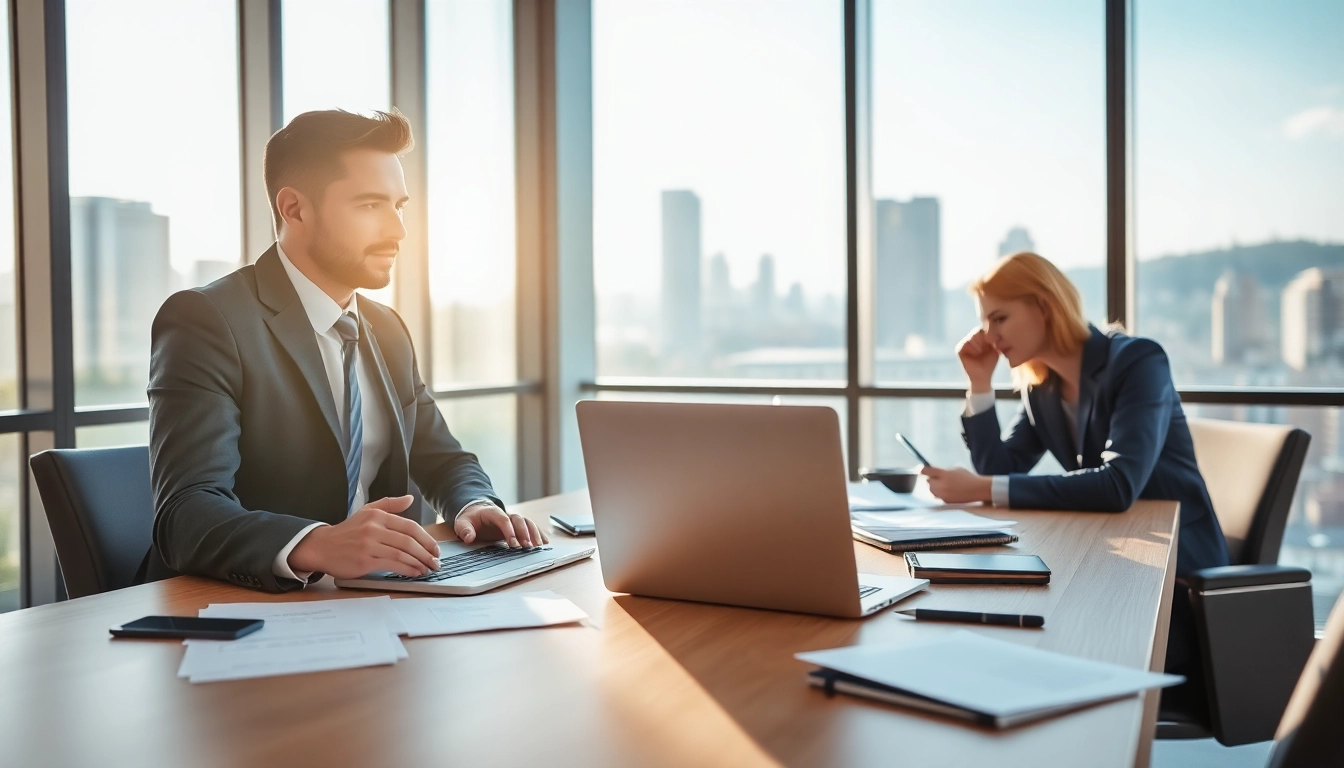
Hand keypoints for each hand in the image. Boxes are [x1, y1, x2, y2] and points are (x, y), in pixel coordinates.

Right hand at [288, 495, 441, 578]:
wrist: (321, 547)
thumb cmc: (347, 531)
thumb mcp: (366, 511)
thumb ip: (389, 504)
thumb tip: (410, 498)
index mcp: (377, 516)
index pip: (409, 526)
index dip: (426, 538)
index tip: (435, 548)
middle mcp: (373, 528)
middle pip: (408, 541)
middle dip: (427, 552)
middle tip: (436, 561)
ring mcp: (369, 545)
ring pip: (402, 554)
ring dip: (419, 562)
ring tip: (427, 568)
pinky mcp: (364, 561)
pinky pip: (392, 565)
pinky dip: (407, 569)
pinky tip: (415, 572)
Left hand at [454, 503, 548, 548]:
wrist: (475, 512)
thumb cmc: (469, 519)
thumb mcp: (462, 523)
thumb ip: (464, 529)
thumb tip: (469, 537)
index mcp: (493, 512)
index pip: (504, 520)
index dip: (510, 532)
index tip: (514, 545)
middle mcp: (506, 514)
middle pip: (519, 520)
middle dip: (525, 533)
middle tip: (528, 547)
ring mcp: (512, 520)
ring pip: (527, 522)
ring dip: (534, 533)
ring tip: (539, 546)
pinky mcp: (517, 526)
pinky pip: (530, 527)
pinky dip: (538, 533)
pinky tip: (545, 542)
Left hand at [921, 466, 992, 503]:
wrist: (978, 489)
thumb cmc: (968, 477)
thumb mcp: (955, 469)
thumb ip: (943, 471)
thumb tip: (934, 473)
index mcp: (944, 474)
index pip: (927, 471)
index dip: (924, 470)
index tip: (923, 470)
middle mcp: (942, 484)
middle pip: (928, 482)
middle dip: (932, 480)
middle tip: (938, 479)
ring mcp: (943, 494)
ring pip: (932, 490)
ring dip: (935, 487)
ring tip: (944, 485)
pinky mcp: (946, 501)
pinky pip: (938, 496)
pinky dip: (940, 494)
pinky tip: (948, 491)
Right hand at [956, 328, 999, 390]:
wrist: (983, 376)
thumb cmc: (989, 363)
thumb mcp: (994, 349)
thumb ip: (994, 339)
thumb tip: (995, 329)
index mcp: (978, 337)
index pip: (982, 329)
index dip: (989, 333)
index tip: (994, 341)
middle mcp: (970, 339)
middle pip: (976, 331)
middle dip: (984, 339)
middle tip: (989, 348)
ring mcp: (964, 344)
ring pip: (972, 337)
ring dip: (979, 345)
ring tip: (982, 353)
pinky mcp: (959, 350)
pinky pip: (966, 344)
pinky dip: (973, 349)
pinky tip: (977, 355)